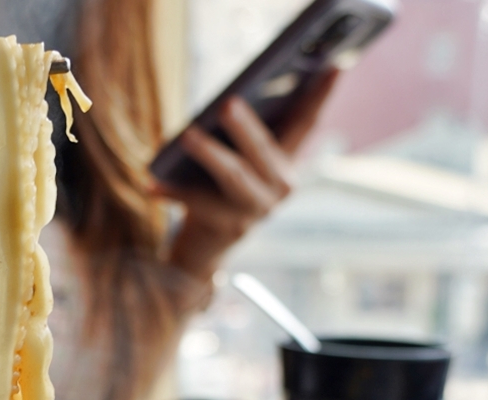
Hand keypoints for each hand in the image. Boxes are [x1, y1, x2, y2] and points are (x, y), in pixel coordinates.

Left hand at [160, 69, 338, 282]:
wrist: (206, 248)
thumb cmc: (219, 192)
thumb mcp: (240, 163)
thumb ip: (243, 138)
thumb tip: (223, 106)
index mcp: (287, 164)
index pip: (306, 123)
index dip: (321, 95)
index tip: (336, 64)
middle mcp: (280, 187)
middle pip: (262, 150)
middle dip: (245, 127)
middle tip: (227, 104)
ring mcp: (256, 210)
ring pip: (233, 176)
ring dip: (209, 153)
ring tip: (187, 135)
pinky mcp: (228, 227)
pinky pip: (196, 202)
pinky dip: (172, 192)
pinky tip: (151, 184)